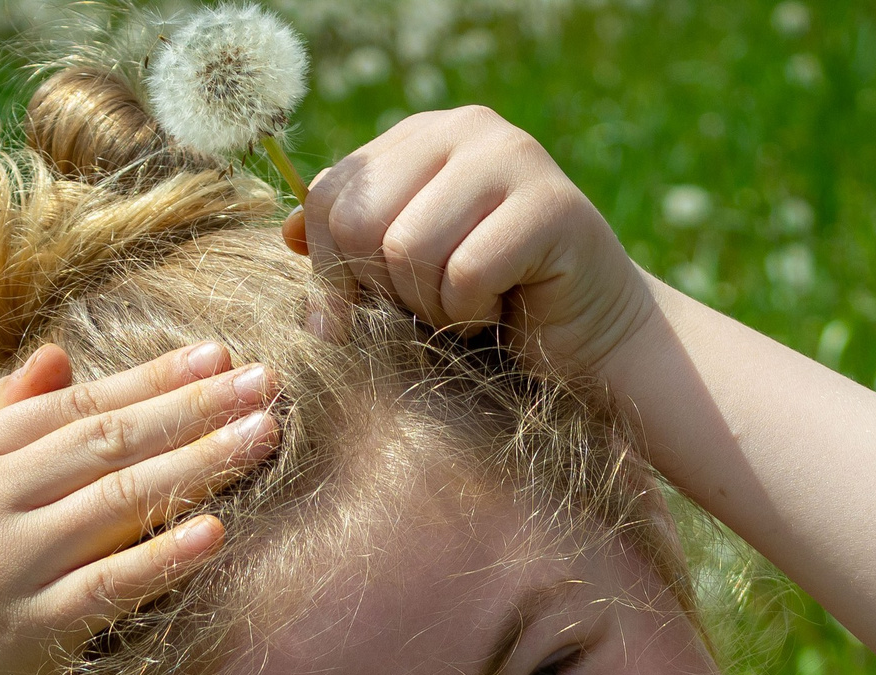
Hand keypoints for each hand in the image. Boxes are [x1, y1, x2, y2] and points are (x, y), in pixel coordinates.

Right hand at [0, 342, 280, 674]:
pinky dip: (166, 556)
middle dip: (194, 408)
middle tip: (267, 383)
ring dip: (201, 463)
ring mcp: (8, 568)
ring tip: (264, 435)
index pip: (76, 408)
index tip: (220, 355)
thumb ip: (4, 418)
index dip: (152, 378)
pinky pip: (113, 584)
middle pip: (107, 444)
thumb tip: (59, 352)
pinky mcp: (37, 628)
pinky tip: (218, 530)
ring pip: (119, 503)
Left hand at [285, 107, 654, 376]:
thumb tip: (286, 237)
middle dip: (382, 290)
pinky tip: (503, 311)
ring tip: (468, 310)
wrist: (590, 344)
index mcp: (421, 136)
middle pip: (360, 219)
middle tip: (428, 310)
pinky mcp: (552, 206)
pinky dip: (472, 316)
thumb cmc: (490, 311)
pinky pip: (464, 274)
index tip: (359, 315)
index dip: (331, 271)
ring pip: (408, 248)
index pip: (329, 195)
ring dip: (431, 308)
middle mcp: (467, 129)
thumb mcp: (402, 277)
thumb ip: (348, 249)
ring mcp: (514, 158)